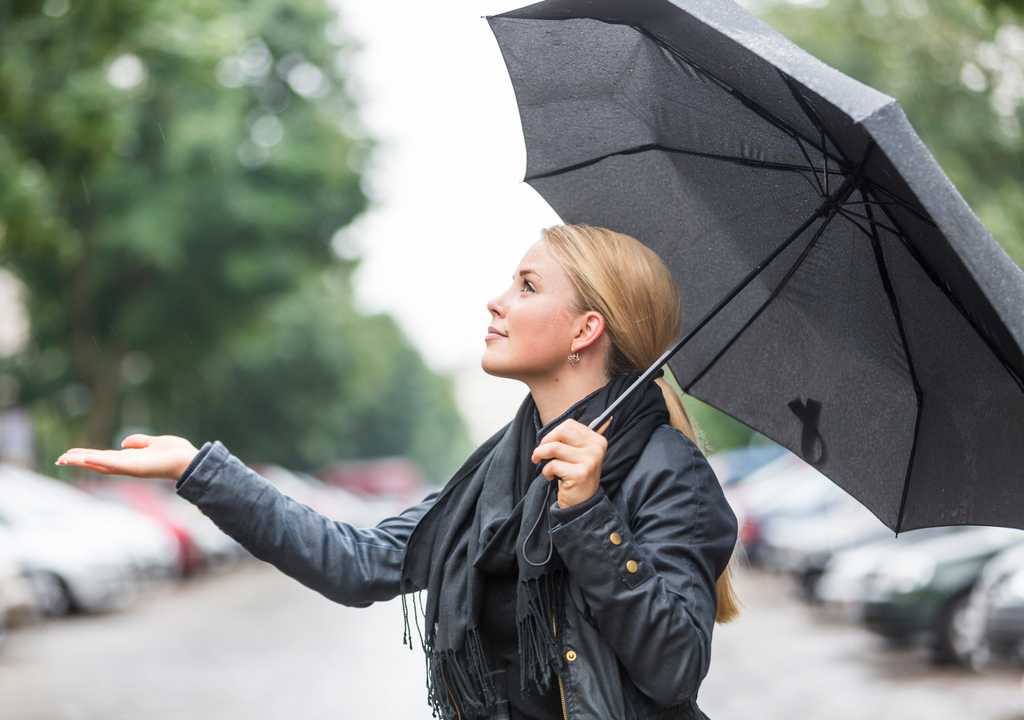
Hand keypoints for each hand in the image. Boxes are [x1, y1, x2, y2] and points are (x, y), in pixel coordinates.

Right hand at [56, 434, 200, 480]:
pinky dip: (98, 462)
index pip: (104, 457)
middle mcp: (127, 465)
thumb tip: (124, 442)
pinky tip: (84, 459)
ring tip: (64, 458)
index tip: (70, 454)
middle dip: (79, 460)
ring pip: (101, 464)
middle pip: (98, 462)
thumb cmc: (176, 453)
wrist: (189, 460)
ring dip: (82, 461)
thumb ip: (139, 442)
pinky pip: (113, 464)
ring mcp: (129, 468)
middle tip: (60, 458)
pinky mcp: (134, 468)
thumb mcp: (153, 443)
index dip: (87, 456)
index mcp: (130, 459)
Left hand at [531, 417, 611, 508]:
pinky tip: (551, 477)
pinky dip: (546, 471)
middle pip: (562, 431)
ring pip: (554, 447)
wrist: (582, 504)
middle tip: (541, 453)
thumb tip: (567, 423)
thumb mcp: (579, 454)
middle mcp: (596, 449)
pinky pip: (552, 465)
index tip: (548, 444)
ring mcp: (590, 461)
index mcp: (597, 440)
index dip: (553, 433)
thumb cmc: (575, 476)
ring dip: (541, 455)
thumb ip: (574, 438)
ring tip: (541, 463)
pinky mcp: (580, 474)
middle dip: (545, 441)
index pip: (569, 424)